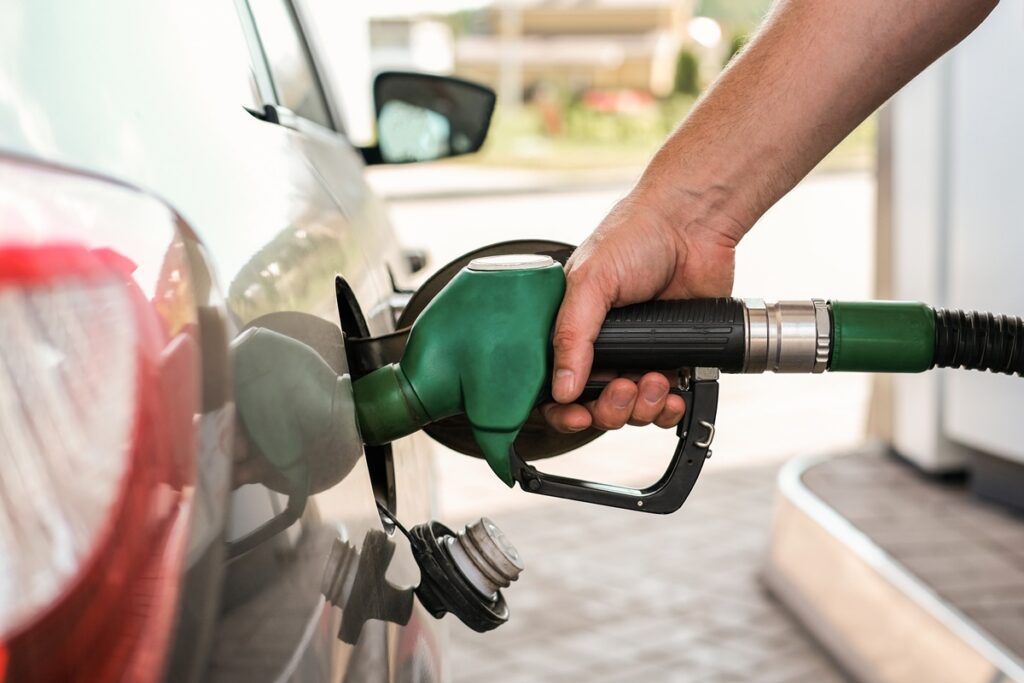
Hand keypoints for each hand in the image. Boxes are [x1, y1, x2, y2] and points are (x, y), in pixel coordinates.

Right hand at [544, 189, 740, 432]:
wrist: (693, 224)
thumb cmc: (635, 236)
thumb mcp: (590, 281)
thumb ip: (572, 335)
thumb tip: (561, 389)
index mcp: (572, 329)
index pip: (555, 386)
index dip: (562, 409)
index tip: (576, 414)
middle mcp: (603, 348)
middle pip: (595, 407)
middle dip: (609, 410)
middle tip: (623, 388)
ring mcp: (639, 355)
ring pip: (632, 411)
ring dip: (641, 408)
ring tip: (654, 378)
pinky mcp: (675, 358)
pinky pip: (666, 403)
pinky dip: (668, 408)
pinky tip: (672, 395)